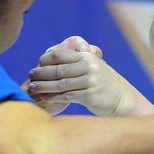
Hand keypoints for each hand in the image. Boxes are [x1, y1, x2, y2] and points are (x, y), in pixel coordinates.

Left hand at [27, 36, 149, 116]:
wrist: (122, 99)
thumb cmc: (104, 83)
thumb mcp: (94, 66)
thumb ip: (78, 60)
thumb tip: (55, 54)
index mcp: (87, 57)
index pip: (60, 54)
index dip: (45, 59)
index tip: (37, 64)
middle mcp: (88, 67)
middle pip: (58, 70)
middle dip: (41, 73)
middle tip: (30, 76)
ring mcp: (89, 82)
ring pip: (60, 84)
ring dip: (43, 86)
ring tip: (32, 87)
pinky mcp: (89, 96)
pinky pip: (66, 96)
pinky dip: (53, 97)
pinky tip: (44, 98)